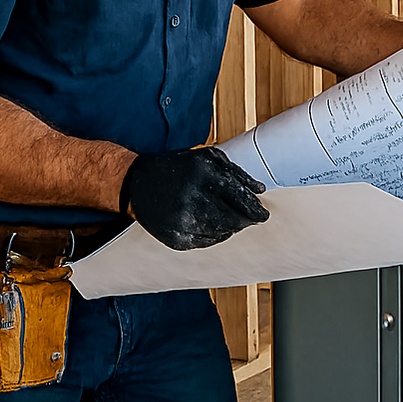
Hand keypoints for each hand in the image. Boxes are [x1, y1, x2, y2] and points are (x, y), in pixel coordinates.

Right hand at [119, 147, 268, 249]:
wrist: (139, 182)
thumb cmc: (179, 168)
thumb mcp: (207, 158)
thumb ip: (236, 173)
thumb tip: (260, 191)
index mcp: (205, 175)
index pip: (241, 199)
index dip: (255, 210)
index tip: (263, 214)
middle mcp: (193, 198)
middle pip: (234, 220)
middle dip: (245, 221)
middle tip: (249, 219)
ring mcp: (182, 220)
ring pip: (221, 233)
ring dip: (230, 228)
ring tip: (228, 219)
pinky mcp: (174, 237)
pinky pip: (204, 243)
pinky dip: (212, 236)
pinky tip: (209, 225)